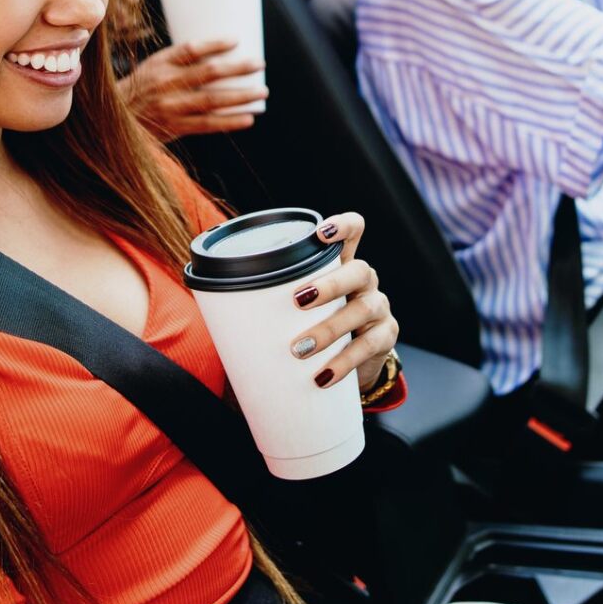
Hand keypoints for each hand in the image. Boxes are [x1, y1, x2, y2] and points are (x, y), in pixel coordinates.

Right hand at [118, 39, 266, 138]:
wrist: (113, 121)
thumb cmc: (141, 90)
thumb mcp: (153, 68)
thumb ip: (180, 62)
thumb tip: (221, 56)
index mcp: (160, 64)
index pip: (191, 49)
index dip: (215, 44)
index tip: (237, 40)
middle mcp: (166, 84)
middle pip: (208, 73)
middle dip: (238, 68)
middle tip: (260, 63)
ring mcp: (171, 107)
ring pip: (213, 100)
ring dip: (241, 96)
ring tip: (262, 92)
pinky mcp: (176, 128)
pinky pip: (208, 125)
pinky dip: (230, 122)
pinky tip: (249, 118)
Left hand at [286, 212, 396, 392]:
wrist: (353, 364)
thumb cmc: (317, 324)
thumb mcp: (302, 306)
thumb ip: (274, 298)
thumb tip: (216, 305)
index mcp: (343, 264)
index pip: (354, 231)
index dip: (343, 226)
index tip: (321, 234)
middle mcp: (366, 281)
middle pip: (359, 271)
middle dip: (330, 284)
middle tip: (298, 300)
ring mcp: (379, 308)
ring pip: (362, 309)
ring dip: (330, 328)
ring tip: (300, 348)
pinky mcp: (386, 337)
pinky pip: (368, 346)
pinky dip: (344, 362)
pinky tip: (323, 376)